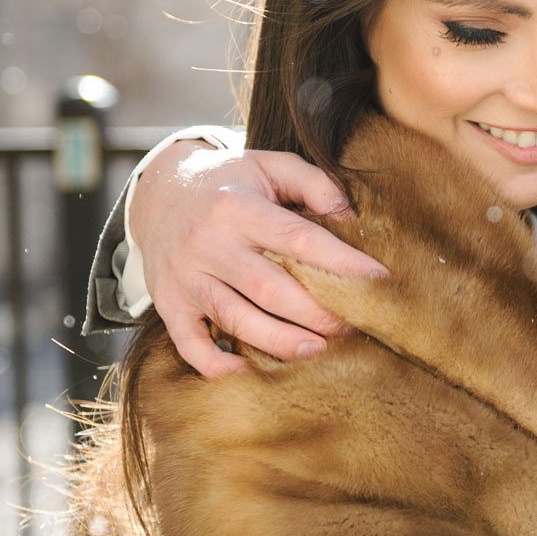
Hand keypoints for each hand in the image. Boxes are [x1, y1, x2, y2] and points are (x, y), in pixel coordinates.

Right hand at [132, 141, 388, 378]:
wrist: (158, 193)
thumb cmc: (228, 182)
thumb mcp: (268, 164)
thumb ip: (312, 182)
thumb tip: (349, 214)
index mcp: (237, 208)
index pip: (297, 238)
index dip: (340, 262)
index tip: (378, 278)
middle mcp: (209, 244)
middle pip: (269, 288)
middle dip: (316, 312)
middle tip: (352, 325)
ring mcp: (186, 277)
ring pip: (235, 318)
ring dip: (279, 341)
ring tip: (318, 350)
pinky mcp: (169, 304)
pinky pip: (189, 343)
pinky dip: (215, 363)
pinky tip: (246, 371)